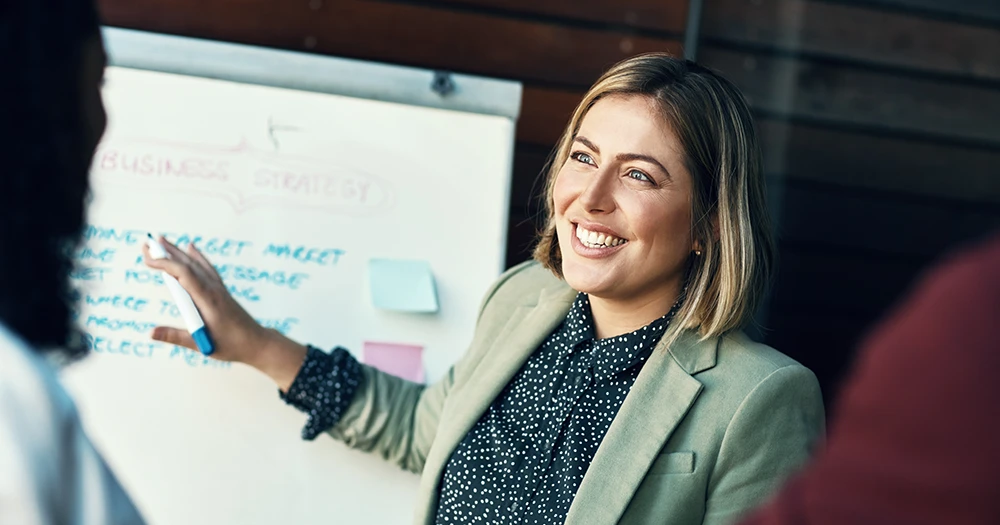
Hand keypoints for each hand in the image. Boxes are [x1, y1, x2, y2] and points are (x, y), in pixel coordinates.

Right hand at [142, 237, 306, 390]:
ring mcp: (218, 288)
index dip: (165, 264)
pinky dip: (197, 256)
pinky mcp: (221, 290)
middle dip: (166, 253)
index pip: (184, 274)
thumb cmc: (231, 345)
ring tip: (162, 241)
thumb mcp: (201, 344)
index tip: (147, 259)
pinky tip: (191, 248)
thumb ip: (175, 337)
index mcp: (208, 298)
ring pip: (196, 264)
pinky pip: (207, 268)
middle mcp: (214, 288)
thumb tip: (150, 332)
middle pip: (188, 264)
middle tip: (146, 243)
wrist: (258, 343)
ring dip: (178, 252)